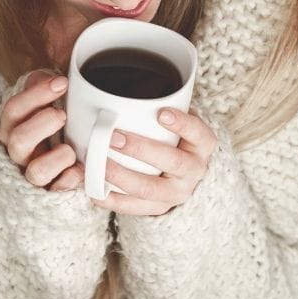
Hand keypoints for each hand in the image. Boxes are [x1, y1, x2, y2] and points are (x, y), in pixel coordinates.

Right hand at [0, 71, 83, 190]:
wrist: (58, 174)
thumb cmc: (50, 133)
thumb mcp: (45, 109)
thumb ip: (44, 91)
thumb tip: (49, 75)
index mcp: (13, 129)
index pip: (13, 109)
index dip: (36, 95)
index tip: (62, 82)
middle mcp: (18, 155)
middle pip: (18, 139)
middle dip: (43, 124)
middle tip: (62, 115)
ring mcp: (32, 178)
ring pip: (37, 171)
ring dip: (59, 157)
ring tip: (71, 150)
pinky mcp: (49, 196)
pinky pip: (58, 192)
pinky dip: (70, 180)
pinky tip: (79, 171)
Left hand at [92, 108, 217, 215]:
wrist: (186, 176)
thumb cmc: (176, 139)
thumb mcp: (179, 121)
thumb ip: (162, 106)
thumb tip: (121, 90)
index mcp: (202, 145)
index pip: (198, 133)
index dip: (182, 124)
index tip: (162, 113)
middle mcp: (194, 171)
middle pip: (172, 162)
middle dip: (141, 150)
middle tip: (113, 138)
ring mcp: (177, 193)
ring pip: (150, 189)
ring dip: (122, 177)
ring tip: (99, 165)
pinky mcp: (160, 209)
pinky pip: (135, 208)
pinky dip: (113, 201)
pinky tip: (95, 191)